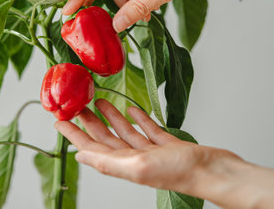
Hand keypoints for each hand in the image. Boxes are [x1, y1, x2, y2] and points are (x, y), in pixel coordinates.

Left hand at [55, 99, 239, 194]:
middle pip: (105, 138)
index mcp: (124, 165)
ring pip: (125, 132)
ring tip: (99, 101)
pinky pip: (147, 129)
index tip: (60, 121)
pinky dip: (137, 118)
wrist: (213, 170)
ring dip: (111, 117)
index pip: (91, 148)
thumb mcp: (138, 166)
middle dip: (90, 122)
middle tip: (77, 106)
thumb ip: (108, 162)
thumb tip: (80, 157)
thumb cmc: (179, 172)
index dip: (74, 135)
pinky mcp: (166, 144)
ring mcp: (151, 151)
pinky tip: (131, 108)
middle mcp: (134, 159)